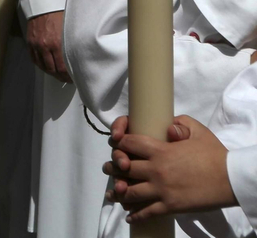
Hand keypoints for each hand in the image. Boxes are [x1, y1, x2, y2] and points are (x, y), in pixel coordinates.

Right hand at [26, 10, 70, 81]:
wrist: (44, 4)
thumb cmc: (60, 14)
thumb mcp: (70, 30)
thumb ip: (72, 45)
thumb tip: (77, 58)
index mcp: (57, 44)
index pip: (62, 68)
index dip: (67, 76)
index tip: (72, 78)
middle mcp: (45, 46)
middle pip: (52, 69)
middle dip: (60, 76)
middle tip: (66, 79)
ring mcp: (36, 44)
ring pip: (42, 66)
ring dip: (50, 72)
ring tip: (57, 74)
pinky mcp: (30, 42)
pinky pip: (34, 58)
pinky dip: (40, 65)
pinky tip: (45, 67)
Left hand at [103, 115, 234, 219]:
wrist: (231, 179)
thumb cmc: (215, 154)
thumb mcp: (197, 131)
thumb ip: (179, 124)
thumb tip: (167, 127)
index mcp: (160, 149)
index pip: (128, 143)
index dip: (118, 142)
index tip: (116, 143)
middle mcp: (155, 170)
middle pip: (123, 168)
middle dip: (113, 167)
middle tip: (109, 168)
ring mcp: (161, 190)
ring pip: (130, 192)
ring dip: (118, 192)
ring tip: (114, 192)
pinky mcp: (170, 206)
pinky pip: (146, 212)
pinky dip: (135, 215)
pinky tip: (130, 215)